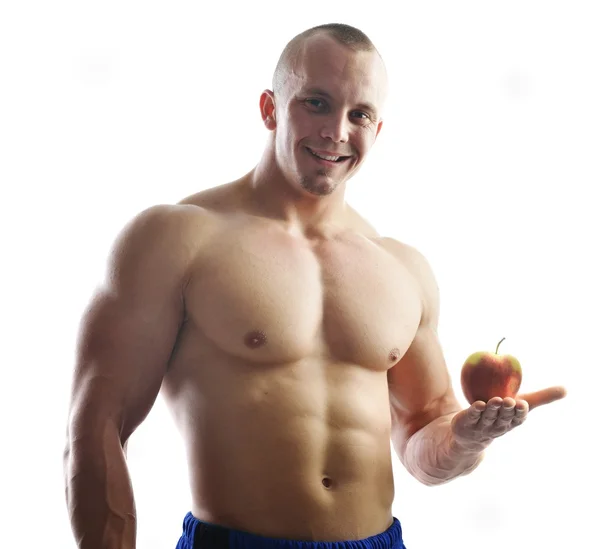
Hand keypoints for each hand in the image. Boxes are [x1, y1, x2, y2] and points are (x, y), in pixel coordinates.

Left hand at [451, 385, 566, 450]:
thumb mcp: (520, 404)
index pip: (518, 419)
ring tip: (495, 400)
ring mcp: (482, 426)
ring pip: (488, 418)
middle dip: (507, 411)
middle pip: (504, 418)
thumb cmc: (502, 415)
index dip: (520, 413)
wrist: (472, 434)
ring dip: (492, 409)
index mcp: (512, 422)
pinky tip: (478, 403)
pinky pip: (472, 416)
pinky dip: (475, 411)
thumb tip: (566, 389)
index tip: (523, 404)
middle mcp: (498, 426)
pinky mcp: (468, 424)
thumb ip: (541, 397)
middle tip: (510, 401)